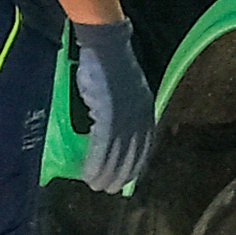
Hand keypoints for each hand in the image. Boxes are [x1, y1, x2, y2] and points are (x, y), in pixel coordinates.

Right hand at [63, 17, 160, 197]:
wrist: (104, 45)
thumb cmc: (107, 66)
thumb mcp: (121, 93)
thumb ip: (120, 112)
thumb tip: (109, 130)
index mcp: (145, 110)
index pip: (145, 145)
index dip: (136, 163)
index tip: (127, 179)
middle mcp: (140, 115)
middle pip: (133, 153)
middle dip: (122, 174)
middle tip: (109, 189)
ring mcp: (126, 115)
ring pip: (117, 153)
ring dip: (107, 173)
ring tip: (96, 186)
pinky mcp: (110, 113)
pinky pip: (103, 145)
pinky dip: (96, 162)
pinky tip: (89, 173)